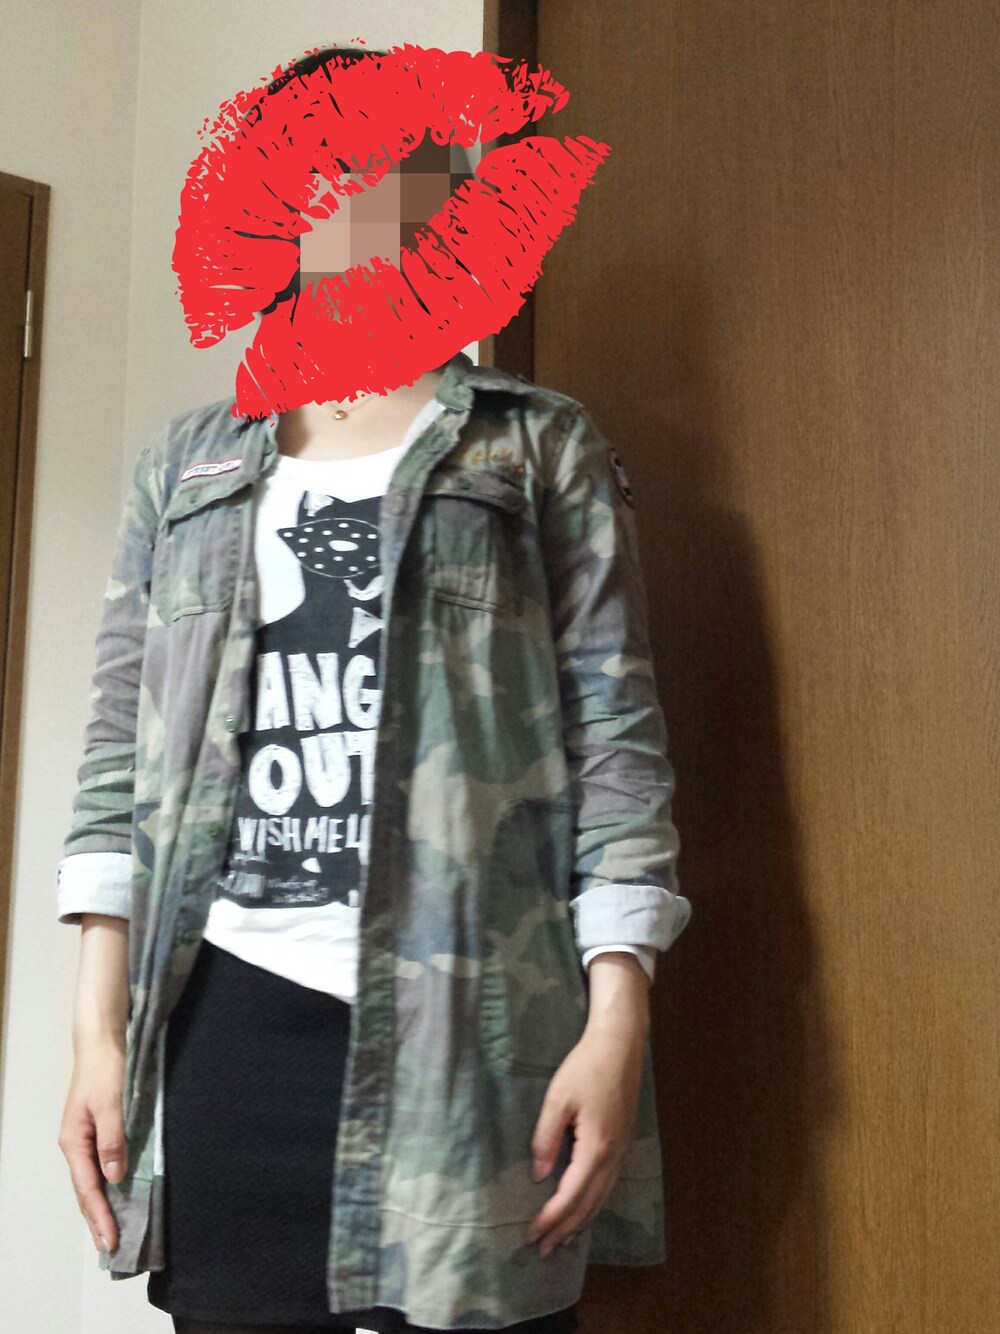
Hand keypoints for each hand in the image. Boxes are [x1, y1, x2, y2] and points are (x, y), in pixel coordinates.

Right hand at [58, 1038, 127, 1254]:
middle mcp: (75, 1145)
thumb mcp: (111, 1103)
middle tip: (111, 1249)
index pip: (88, 1188)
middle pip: (85, 1191)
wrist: (101, 1043)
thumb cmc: (105, 1070)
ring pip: (90, 1181)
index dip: (100, 1216)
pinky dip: (105, 1187)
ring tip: (111, 1232)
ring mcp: (83, 1140)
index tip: (111, 1240)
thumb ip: (112, 1139)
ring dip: (100, 1207)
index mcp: (74, 1142)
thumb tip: (114, 1178)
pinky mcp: (95, 1132)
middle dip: (97, 1220)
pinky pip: (98, 1168)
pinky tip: (114, 1197)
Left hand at [525, 1022, 644, 1256]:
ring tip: (560, 1239)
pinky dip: (592, 1204)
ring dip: (579, 1221)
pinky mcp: (622, 1143)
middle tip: (541, 1249)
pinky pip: (607, 1185)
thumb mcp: (558, 1098)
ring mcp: (621, 1151)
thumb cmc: (586, 1067)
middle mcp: (613, 1157)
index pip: (570, 1196)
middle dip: (564, 1228)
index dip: (550, 1218)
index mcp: (596, 1149)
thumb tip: (539, 1175)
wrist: (620, 1045)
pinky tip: (583, 1208)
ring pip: (600, 1198)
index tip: (530, 1234)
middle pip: (587, 1205)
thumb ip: (546, 1138)